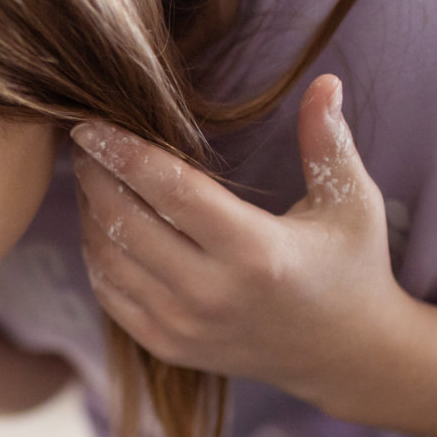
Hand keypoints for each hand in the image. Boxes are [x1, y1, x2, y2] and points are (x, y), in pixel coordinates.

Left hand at [72, 75, 409, 411]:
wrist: (345, 355)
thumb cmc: (349, 266)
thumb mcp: (351, 203)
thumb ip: (328, 142)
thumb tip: (323, 80)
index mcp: (254, 250)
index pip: (169, 189)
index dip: (123, 152)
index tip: (90, 124)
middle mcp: (210, 292)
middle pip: (125, 222)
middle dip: (95, 177)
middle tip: (84, 145)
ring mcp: (183, 325)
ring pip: (108, 259)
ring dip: (89, 214)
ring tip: (90, 179)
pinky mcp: (167, 345)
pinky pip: (109, 295)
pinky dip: (95, 256)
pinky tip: (98, 226)